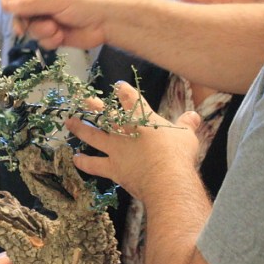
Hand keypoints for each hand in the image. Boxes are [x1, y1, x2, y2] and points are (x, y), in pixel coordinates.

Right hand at [0, 0, 115, 49]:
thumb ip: (30, 3)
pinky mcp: (56, 35)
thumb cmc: (84, 2)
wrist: (108, 21)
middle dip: (23, 21)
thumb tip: (5, 5)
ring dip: (40, 31)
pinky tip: (62, 37)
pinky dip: (50, 40)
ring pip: (31, 29)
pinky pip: (43, 41)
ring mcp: (49, 19)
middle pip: (20, 13)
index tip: (8, 11)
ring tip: (55, 29)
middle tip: (23, 29)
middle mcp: (44, 2)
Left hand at [65, 82, 201, 201]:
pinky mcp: (112, 168)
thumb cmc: (178, 154)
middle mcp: (125, 130)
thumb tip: (194, 116)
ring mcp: (116, 149)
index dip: (123, 90)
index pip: (130, 98)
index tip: (118, 86)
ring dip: (80, 128)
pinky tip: (75, 158)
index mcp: (143, 117)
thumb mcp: (187, 135)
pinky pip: (94, 164)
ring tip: (69, 122)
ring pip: (93, 135)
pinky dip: (84, 162)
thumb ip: (187, 124)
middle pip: (104, 113)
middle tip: (83, 98)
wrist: (166, 178)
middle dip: (93, 105)